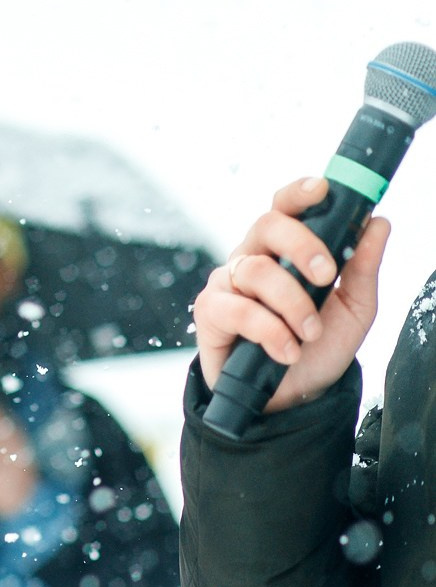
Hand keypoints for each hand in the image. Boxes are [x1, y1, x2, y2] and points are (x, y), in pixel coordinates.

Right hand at [194, 177, 391, 412]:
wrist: (291, 396)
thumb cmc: (318, 347)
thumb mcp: (355, 308)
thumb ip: (364, 267)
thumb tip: (377, 224)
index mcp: (285, 250)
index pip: (285, 208)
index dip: (299, 193)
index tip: (322, 189)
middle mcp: (253, 258)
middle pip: (267, 225)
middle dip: (303, 246)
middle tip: (327, 278)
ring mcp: (227, 283)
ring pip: (256, 270)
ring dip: (292, 303)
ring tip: (309, 333)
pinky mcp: (210, 312)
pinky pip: (238, 309)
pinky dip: (269, 331)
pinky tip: (287, 351)